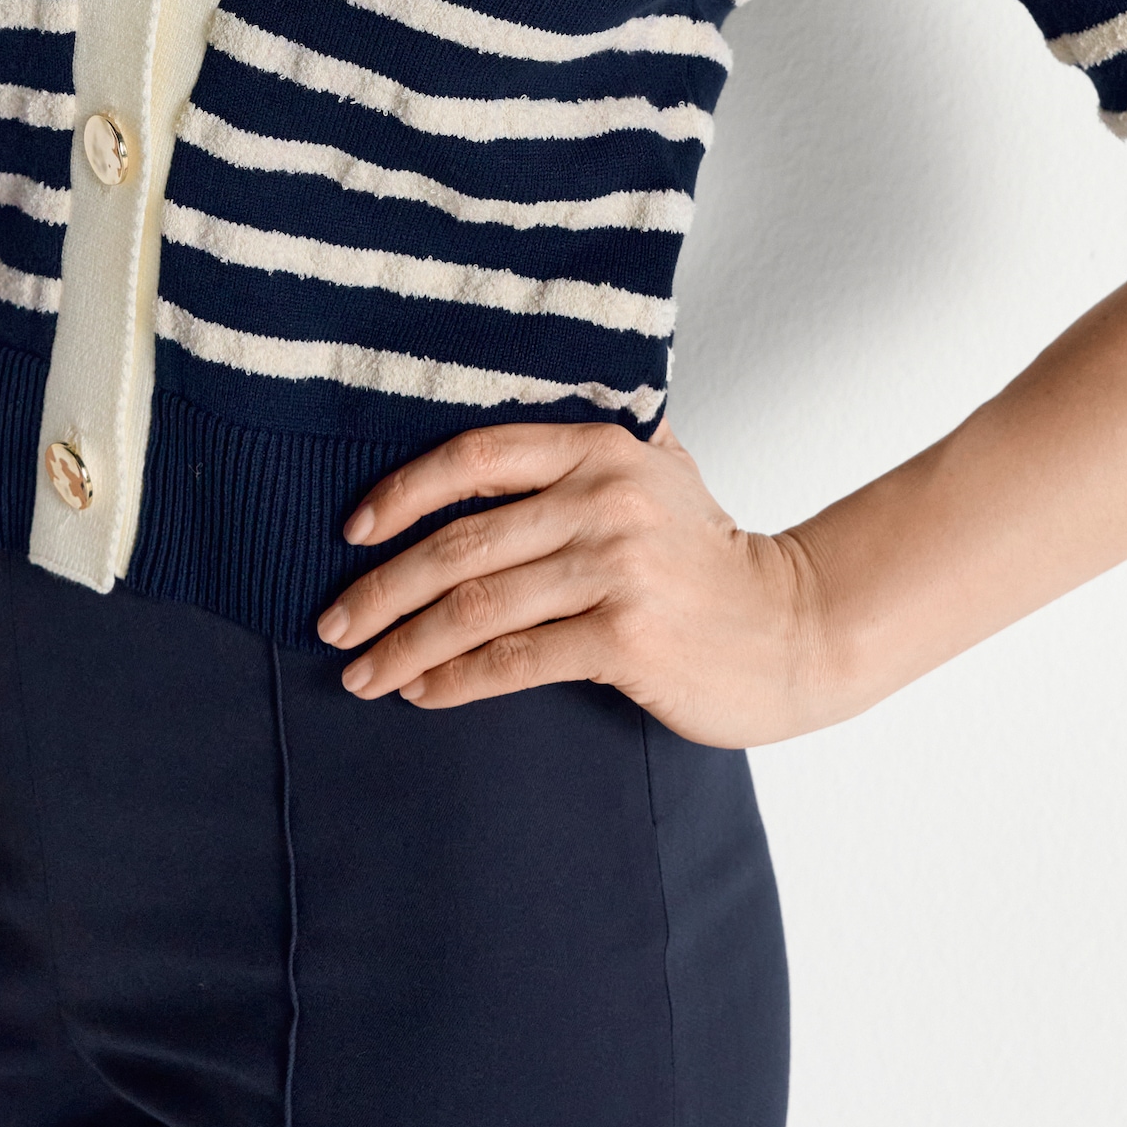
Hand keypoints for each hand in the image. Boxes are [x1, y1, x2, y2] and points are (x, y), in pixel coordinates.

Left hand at [317, 417, 831, 746]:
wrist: (793, 627)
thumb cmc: (708, 553)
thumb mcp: (657, 469)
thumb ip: (585, 444)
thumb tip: (483, 433)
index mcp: (600, 448)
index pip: (477, 454)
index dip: (404, 490)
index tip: (351, 529)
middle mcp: (604, 499)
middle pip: (462, 542)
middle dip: (382, 586)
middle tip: (333, 619)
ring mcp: (616, 570)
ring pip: (477, 607)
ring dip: (404, 644)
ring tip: (360, 672)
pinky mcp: (626, 638)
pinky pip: (515, 661)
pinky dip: (455, 680)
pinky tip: (420, 693)